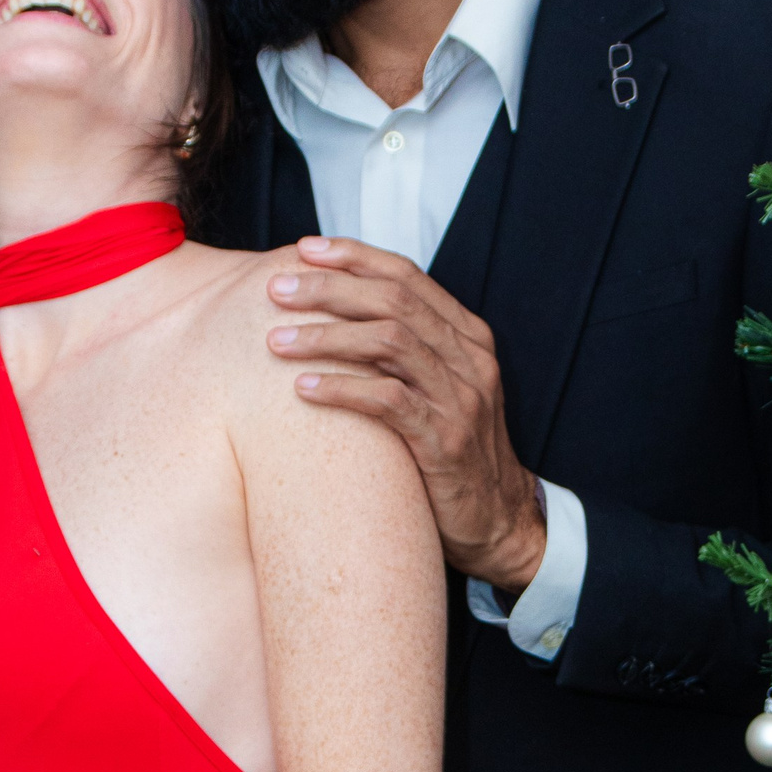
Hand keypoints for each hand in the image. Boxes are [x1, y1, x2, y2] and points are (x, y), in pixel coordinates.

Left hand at [267, 238, 545, 589]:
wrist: (496, 521)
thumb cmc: (448, 450)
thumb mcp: (436, 389)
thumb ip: (403, 350)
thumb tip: (336, 313)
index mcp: (466, 336)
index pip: (408, 275)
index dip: (355, 256)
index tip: (305, 250)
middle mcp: (468, 358)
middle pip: (394, 300)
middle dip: (330, 289)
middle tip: (277, 290)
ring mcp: (460, 398)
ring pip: (390, 342)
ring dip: (326, 336)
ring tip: (275, 341)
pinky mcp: (444, 439)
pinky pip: (388, 400)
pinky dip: (341, 388)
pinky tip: (301, 389)